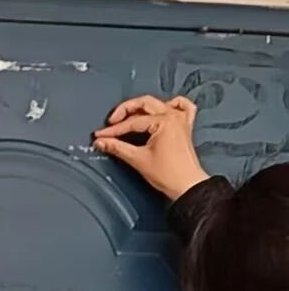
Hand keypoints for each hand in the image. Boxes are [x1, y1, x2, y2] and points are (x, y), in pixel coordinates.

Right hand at [93, 95, 208, 200]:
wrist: (187, 186)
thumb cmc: (170, 175)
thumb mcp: (138, 159)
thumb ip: (118, 147)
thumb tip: (102, 142)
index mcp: (164, 122)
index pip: (132, 122)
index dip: (114, 129)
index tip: (102, 135)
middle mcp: (174, 117)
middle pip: (144, 104)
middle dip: (125, 111)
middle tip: (111, 123)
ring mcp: (181, 120)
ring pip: (158, 103)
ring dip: (142, 107)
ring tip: (129, 116)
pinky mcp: (185, 127)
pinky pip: (183, 107)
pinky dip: (172, 104)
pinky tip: (162, 109)